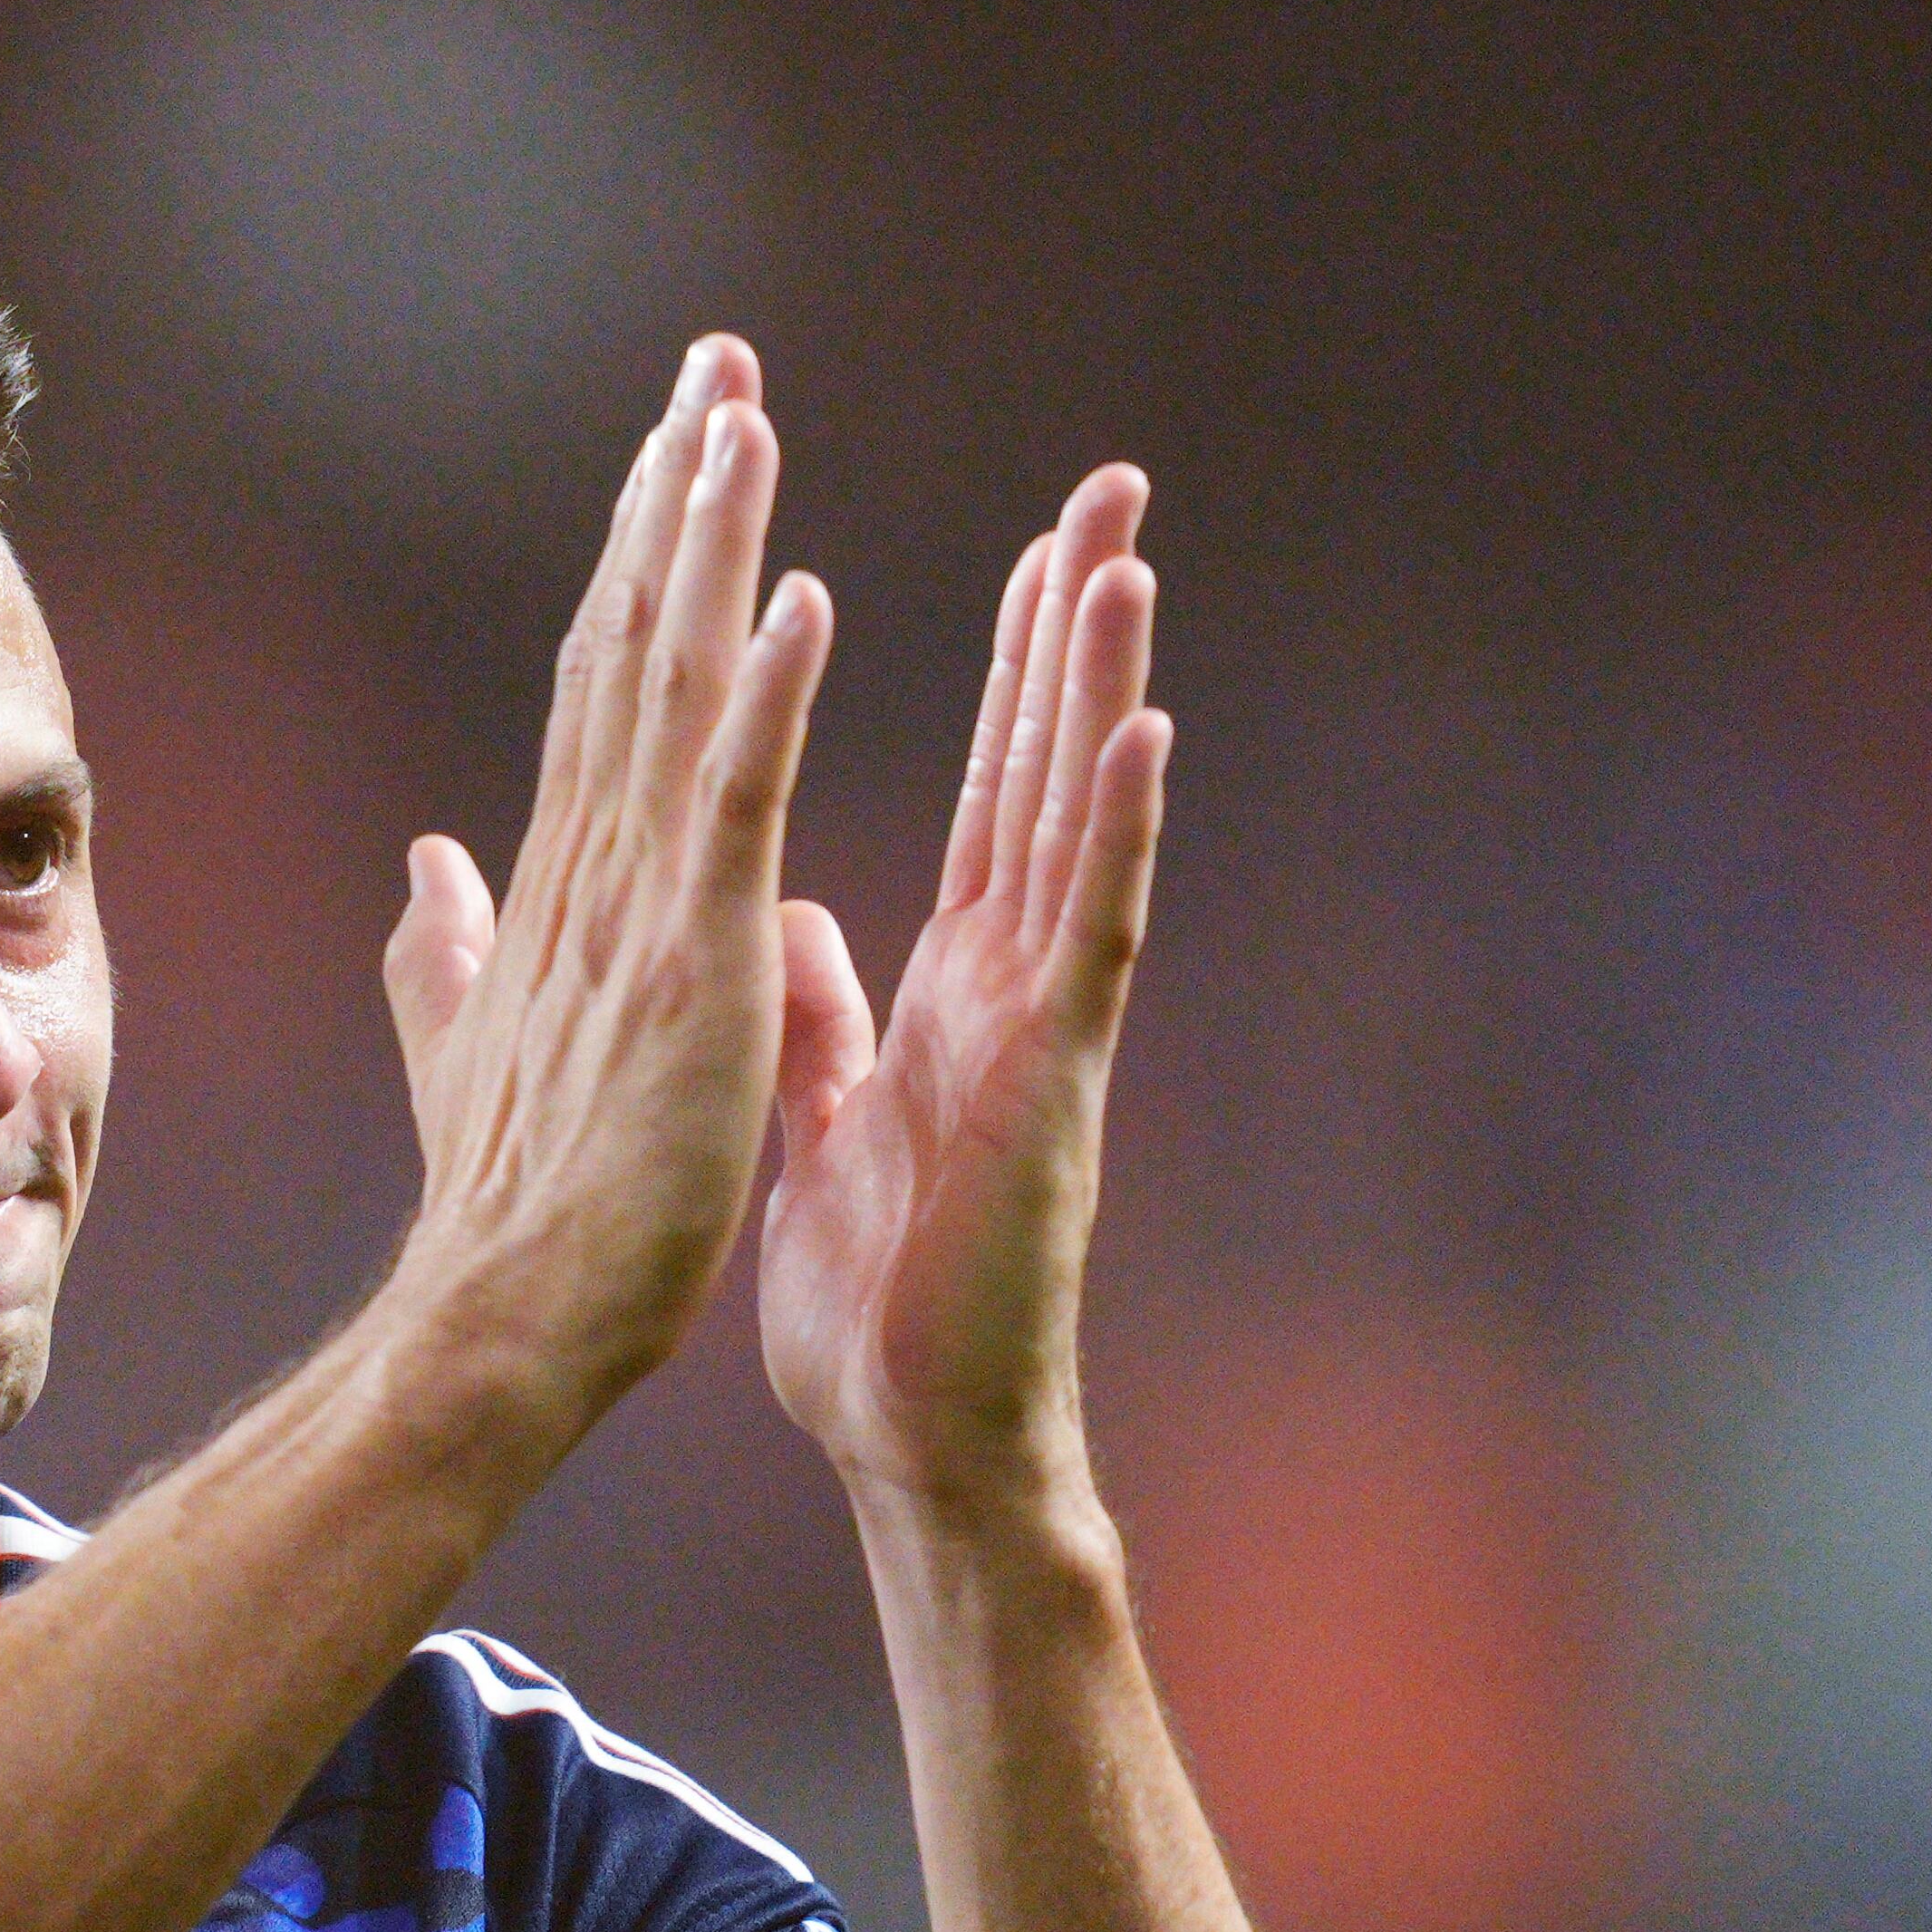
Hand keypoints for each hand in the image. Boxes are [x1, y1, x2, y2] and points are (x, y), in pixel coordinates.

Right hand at [375, 336, 833, 1423]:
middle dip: (671, 500)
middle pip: (632, 649)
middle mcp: (591, 873)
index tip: (673, 443)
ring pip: (675, 693)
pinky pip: (733, 806)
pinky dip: (760, 698)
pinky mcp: (693, 970)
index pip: (606, 690)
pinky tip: (792, 595)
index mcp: (565, 891)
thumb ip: (446, 954)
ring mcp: (637, 914)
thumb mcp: (471, 1057)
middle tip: (716, 363)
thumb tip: (427, 867)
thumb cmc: (507, 1216)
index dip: (639, 559)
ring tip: (740, 418)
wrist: (499, 1326)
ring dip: (707, 549)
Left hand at [758, 467, 1169, 1518]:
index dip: (1010, 678)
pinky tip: (1136, 736)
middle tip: (1111, 495)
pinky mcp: (1046, 1086)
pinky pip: (1086, 940)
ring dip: (1101, 696)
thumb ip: (821, 1021)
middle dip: (1075, 635)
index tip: (1033, 554)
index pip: (989, 799)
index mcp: (953, 992)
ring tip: (1126, 563)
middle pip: (1049, 777)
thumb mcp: (820, 1124)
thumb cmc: (875, 1303)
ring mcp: (1041, 1030)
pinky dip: (1111, 837)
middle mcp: (1014, 988)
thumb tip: (794, 925)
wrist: (907, 1436)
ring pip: (1078, 829)